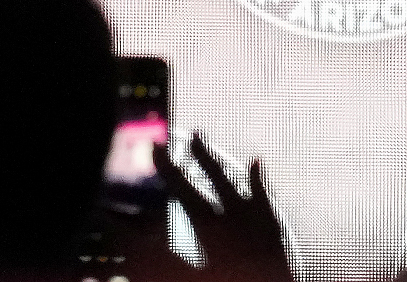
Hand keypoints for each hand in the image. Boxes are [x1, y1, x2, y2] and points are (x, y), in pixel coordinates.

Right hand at [127, 134, 290, 281]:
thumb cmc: (233, 277)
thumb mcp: (192, 272)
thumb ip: (163, 256)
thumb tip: (135, 235)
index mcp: (210, 225)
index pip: (183, 190)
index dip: (167, 168)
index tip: (155, 147)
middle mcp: (232, 215)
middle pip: (205, 181)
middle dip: (189, 160)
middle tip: (168, 142)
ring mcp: (253, 218)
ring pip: (228, 182)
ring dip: (211, 161)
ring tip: (198, 138)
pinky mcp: (270, 227)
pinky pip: (263, 197)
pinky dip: (257, 179)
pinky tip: (255, 161)